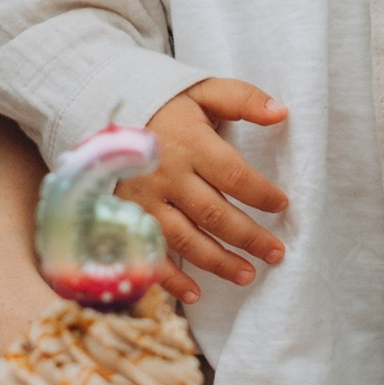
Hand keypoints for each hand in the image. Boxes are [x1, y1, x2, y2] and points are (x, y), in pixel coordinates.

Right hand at [121, 78, 288, 289]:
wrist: (101, 109)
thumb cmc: (163, 104)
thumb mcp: (202, 91)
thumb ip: (241, 98)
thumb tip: (281, 112)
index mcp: (189, 143)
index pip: (234, 175)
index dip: (261, 194)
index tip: (282, 205)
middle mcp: (167, 175)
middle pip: (214, 214)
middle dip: (249, 237)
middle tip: (276, 253)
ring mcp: (144, 200)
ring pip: (186, 240)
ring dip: (219, 262)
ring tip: (247, 275)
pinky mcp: (126, 217)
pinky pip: (150, 254)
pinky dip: (171, 278)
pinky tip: (195, 294)